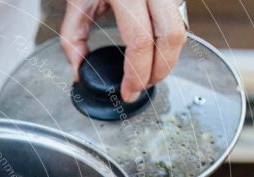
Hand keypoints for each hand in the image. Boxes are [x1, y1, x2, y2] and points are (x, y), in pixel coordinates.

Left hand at [60, 0, 187, 102]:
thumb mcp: (76, 1)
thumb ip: (72, 39)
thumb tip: (78, 71)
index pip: (140, 40)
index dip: (136, 72)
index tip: (127, 92)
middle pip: (171, 38)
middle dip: (159, 71)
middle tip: (141, 88)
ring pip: (182, 30)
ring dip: (167, 60)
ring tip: (146, 76)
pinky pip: (179, 21)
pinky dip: (168, 44)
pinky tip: (153, 56)